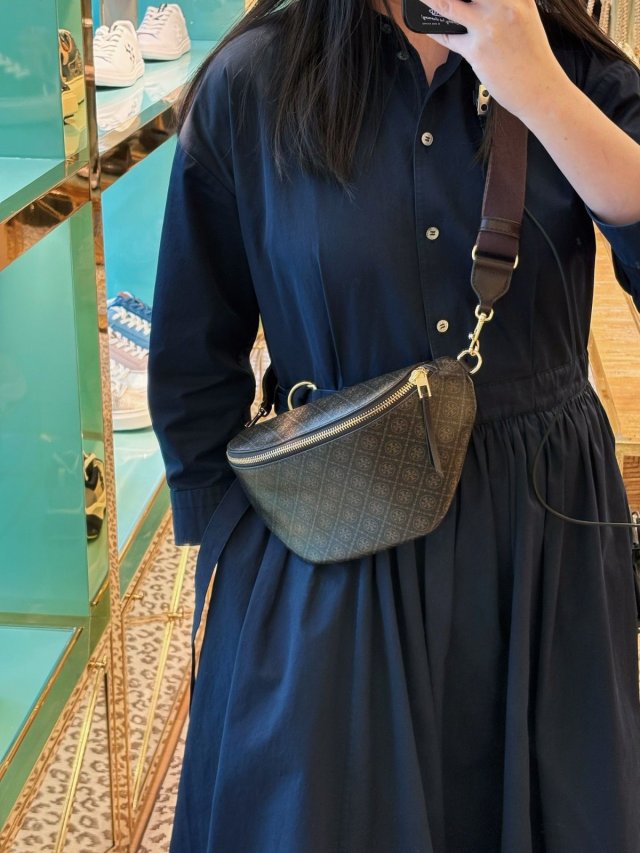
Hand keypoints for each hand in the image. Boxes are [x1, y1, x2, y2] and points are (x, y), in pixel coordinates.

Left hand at [424, 0, 565, 117]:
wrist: (541, 89)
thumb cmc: (532, 56)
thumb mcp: (526, 16)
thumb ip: (506, 2)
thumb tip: (474, 1)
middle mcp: (505, 4)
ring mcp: (489, 26)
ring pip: (449, 5)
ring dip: (431, 0)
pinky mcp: (477, 50)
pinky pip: (447, 37)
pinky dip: (435, 31)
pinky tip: (427, 25)